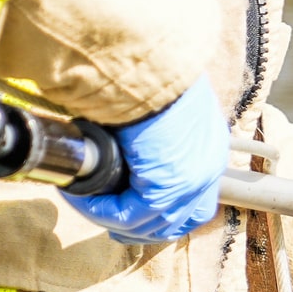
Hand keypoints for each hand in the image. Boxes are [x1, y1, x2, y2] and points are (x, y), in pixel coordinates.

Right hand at [64, 77, 228, 242]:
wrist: (149, 62)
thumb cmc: (149, 72)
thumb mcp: (159, 104)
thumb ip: (151, 129)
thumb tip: (122, 137)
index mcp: (210, 149)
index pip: (197, 200)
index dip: (167, 213)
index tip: (138, 213)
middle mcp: (208, 169)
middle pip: (180, 220)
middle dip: (145, 228)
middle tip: (113, 224)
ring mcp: (192, 181)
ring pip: (153, 223)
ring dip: (117, 219)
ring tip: (88, 205)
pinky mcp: (168, 187)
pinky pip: (131, 214)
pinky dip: (103, 210)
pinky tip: (83, 198)